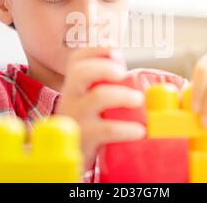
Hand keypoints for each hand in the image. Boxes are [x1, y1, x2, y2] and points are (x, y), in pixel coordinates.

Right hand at [55, 47, 145, 170]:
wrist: (67, 155)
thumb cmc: (86, 122)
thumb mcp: (89, 99)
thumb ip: (105, 82)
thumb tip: (128, 66)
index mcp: (73, 84)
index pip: (77, 59)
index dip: (96, 49)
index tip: (116, 52)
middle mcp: (71, 96)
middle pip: (80, 72)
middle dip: (105, 67)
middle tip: (123, 74)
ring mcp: (76, 117)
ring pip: (96, 97)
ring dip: (122, 95)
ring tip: (139, 100)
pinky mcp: (84, 139)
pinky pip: (105, 130)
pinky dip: (125, 128)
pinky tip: (139, 130)